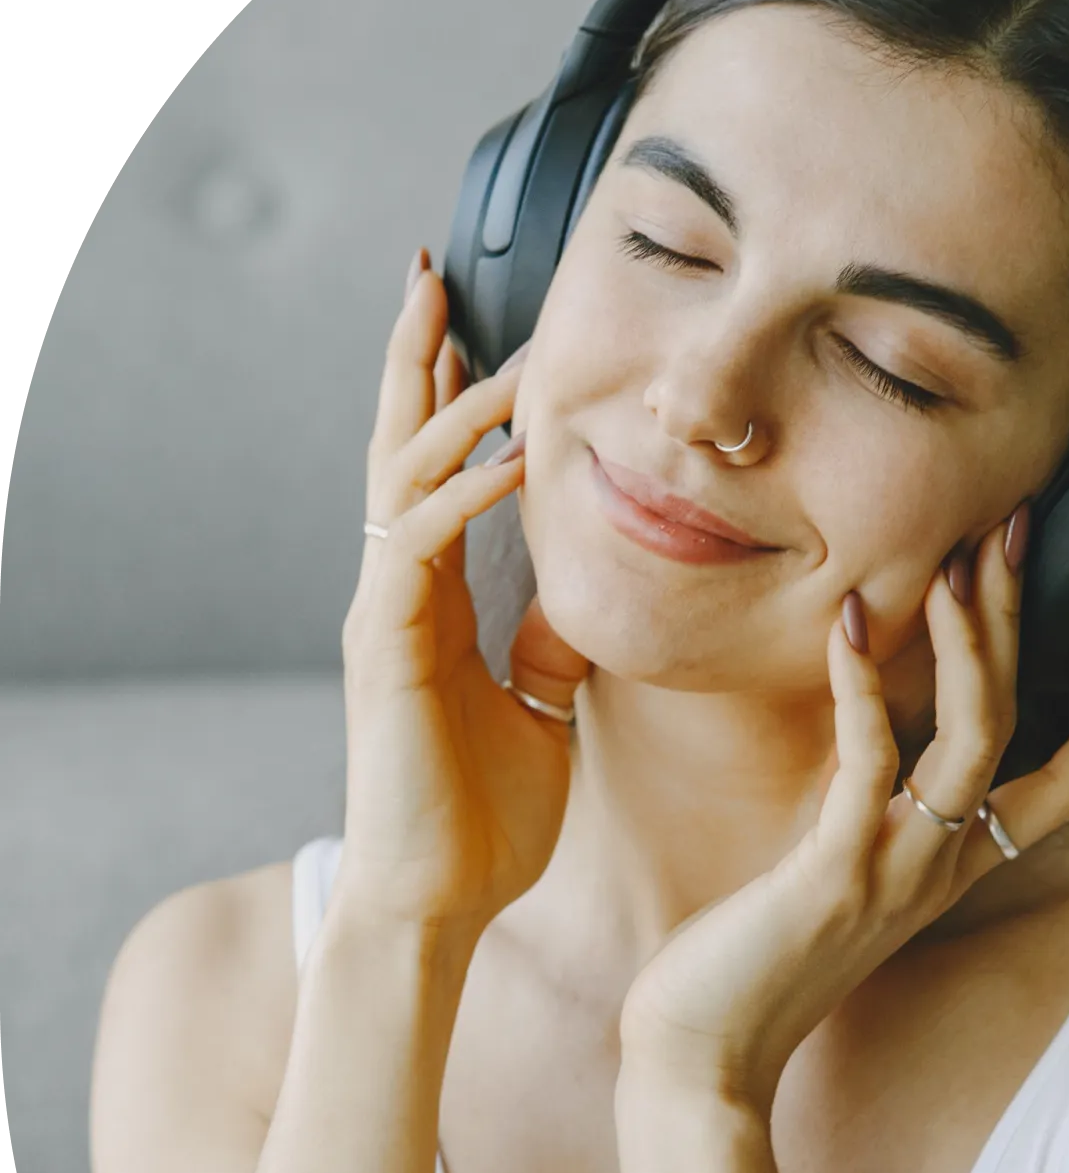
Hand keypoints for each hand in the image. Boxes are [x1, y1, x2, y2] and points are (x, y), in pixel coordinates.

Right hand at [330, 250, 591, 944]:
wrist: (438, 902)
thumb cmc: (484, 821)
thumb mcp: (540, 714)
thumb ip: (551, 651)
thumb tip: (581, 604)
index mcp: (434, 601)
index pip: (439, 473)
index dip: (454, 398)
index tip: (483, 328)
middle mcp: (400, 590)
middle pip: (400, 445)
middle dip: (417, 356)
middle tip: (431, 270)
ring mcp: (385, 613)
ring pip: (401, 475)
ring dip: (449, 403)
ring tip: (496, 342)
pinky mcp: (384, 645)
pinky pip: (416, 544)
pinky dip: (463, 493)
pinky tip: (511, 454)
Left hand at [616, 509, 1068, 1116]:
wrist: (702, 1056)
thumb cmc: (751, 963)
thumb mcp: (825, 874)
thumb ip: (857, 812)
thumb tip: (862, 743)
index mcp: (946, 866)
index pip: (1060, 786)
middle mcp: (938, 864)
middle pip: (1012, 724)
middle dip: (1018, 621)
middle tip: (1015, 526)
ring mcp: (895, 867)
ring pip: (970, 737)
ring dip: (969, 642)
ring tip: (957, 560)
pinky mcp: (835, 873)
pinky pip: (868, 761)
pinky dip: (864, 687)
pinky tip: (853, 624)